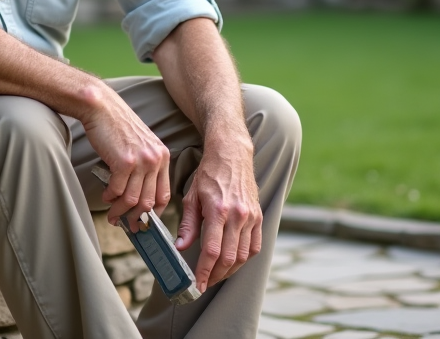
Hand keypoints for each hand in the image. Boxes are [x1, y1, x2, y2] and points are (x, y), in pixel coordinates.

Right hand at [79, 83, 170, 230]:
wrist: (101, 107)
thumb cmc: (117, 126)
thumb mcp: (140, 145)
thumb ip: (144, 168)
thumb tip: (137, 199)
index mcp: (162, 156)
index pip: (165, 194)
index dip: (155, 213)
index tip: (146, 221)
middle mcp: (155, 160)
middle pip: (149, 202)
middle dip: (137, 218)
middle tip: (127, 226)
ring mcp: (141, 161)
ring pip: (133, 200)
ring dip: (120, 212)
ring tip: (112, 216)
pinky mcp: (124, 162)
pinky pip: (117, 191)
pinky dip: (110, 198)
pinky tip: (105, 196)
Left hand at [175, 141, 261, 290]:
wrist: (232, 155)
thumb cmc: (209, 174)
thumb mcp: (192, 197)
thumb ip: (188, 224)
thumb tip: (180, 247)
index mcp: (218, 210)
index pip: (212, 250)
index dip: (204, 272)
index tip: (197, 284)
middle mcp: (238, 216)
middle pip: (229, 258)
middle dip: (216, 276)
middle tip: (204, 284)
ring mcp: (251, 217)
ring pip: (243, 256)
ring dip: (229, 271)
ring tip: (216, 275)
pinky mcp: (259, 216)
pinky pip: (255, 246)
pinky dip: (244, 258)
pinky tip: (233, 262)